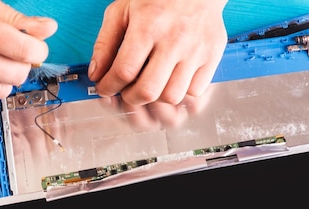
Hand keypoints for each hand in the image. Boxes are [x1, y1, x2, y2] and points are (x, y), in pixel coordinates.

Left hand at [88, 0, 226, 105]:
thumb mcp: (121, 10)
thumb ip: (104, 43)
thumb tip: (96, 74)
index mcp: (148, 26)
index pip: (124, 71)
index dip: (108, 86)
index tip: (105, 88)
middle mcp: (174, 39)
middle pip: (148, 91)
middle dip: (130, 98)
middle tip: (126, 90)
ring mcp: (196, 49)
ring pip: (172, 96)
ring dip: (156, 97)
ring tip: (150, 84)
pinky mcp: (213, 55)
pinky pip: (194, 91)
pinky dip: (179, 92)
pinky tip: (170, 80)